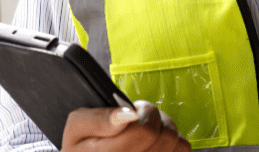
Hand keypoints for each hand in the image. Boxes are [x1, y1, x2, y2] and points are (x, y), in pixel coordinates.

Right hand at [61, 100, 190, 151]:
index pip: (145, 131)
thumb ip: (99, 119)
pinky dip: (173, 143)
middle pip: (165, 136)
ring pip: (177, 143)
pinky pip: (182, 150)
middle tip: (138, 119)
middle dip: (154, 118)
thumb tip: (128, 115)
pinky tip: (154, 143)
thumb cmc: (82, 145)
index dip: (143, 112)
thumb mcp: (76, 128)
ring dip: (164, 129)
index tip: (133, 110)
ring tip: (146, 130)